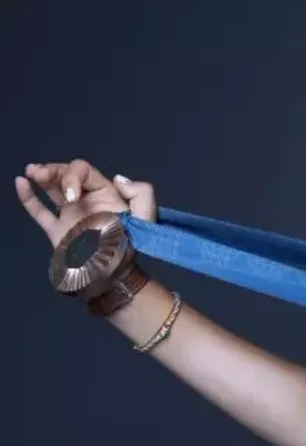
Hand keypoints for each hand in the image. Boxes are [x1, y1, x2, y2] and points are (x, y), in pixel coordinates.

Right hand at [15, 159, 156, 248]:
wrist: (115, 275)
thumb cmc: (131, 246)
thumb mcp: (146, 217)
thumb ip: (141, 193)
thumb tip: (118, 178)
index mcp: (105, 194)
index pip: (84, 172)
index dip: (73, 176)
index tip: (72, 195)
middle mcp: (86, 201)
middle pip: (65, 175)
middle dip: (53, 170)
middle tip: (40, 173)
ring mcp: (70, 215)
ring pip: (51, 189)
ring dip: (40, 176)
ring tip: (32, 171)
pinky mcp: (57, 231)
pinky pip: (39, 211)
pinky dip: (28, 197)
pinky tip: (21, 183)